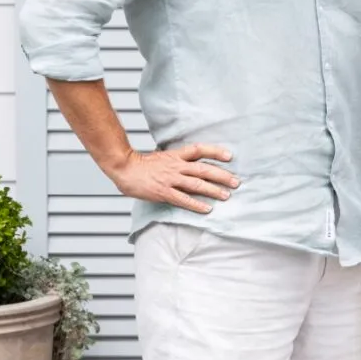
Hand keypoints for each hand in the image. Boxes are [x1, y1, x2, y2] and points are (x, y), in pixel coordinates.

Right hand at [109, 142, 237, 214]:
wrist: (124, 168)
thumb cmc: (143, 164)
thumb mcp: (164, 157)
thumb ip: (178, 160)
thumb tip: (193, 163)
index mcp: (176, 155)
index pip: (199, 150)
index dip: (215, 152)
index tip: (230, 156)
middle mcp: (176, 166)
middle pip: (203, 169)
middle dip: (222, 175)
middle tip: (236, 182)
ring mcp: (170, 179)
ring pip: (196, 184)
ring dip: (213, 190)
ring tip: (227, 196)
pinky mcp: (164, 192)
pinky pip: (183, 199)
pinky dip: (196, 205)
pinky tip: (207, 209)